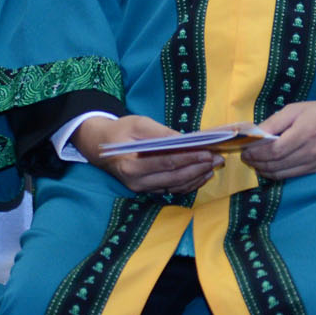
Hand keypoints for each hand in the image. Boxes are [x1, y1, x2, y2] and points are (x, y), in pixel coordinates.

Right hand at [74, 114, 219, 194]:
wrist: (98, 146)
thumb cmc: (119, 131)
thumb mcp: (138, 124)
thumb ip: (160, 133)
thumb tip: (185, 140)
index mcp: (131, 165)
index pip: (167, 162)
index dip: (190, 158)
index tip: (208, 152)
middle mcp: (136, 182)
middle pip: (174, 177)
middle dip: (198, 168)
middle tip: (217, 159)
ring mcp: (141, 189)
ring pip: (175, 186)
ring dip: (196, 178)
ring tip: (213, 167)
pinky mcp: (147, 190)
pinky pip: (171, 189)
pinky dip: (188, 183)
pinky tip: (201, 175)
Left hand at [244, 99, 315, 180]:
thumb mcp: (297, 108)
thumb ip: (275, 121)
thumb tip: (255, 133)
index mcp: (305, 132)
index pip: (274, 150)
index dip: (256, 152)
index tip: (245, 149)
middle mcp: (311, 151)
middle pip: (276, 164)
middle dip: (257, 162)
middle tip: (246, 157)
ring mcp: (315, 163)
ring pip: (283, 173)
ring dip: (265, 170)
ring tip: (255, 163)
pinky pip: (293, 176)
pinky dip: (278, 174)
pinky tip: (270, 168)